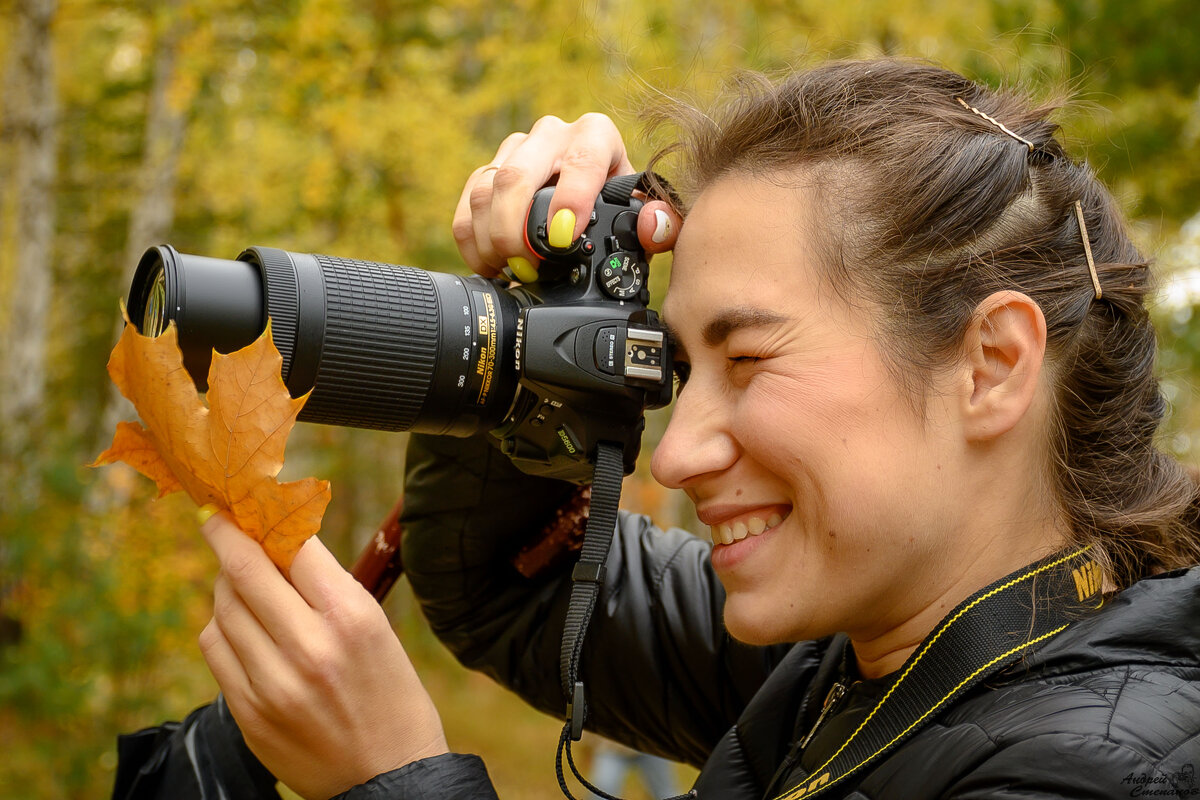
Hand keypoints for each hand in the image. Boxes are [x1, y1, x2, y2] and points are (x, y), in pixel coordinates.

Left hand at [198, 514, 447, 799]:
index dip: (262, 518)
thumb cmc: (389, 694)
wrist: (388, 777)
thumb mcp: (374, 628)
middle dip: (224, 535)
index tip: (245, 504)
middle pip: (244, 571)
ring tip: (243, 586)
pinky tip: (241, 629)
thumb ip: (325, 587)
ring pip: (223, 608)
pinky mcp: (249, 714)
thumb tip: (276, 540)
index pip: (292, 547)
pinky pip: (216, 650)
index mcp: (351, 617)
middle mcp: (309, 647)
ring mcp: (272, 684)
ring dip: (226, 586)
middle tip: (216, 520)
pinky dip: (222, 627)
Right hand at [452, 112, 681, 278]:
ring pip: (486, 189)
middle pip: (517, 174)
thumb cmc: (620, 208)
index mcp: (595, 136)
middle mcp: (551, 135)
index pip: (581, 159)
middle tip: (526, 267)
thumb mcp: (648, 216)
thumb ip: (662, 223)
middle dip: (515, 228)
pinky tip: (489, 264)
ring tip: (509, 270)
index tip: (563, 239)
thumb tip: (651, 225)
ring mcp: (514, 150)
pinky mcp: (487, 171)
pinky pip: (468, 203)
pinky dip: (472, 240)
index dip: (570, 199)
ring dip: (491, 238)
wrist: (591, 201)